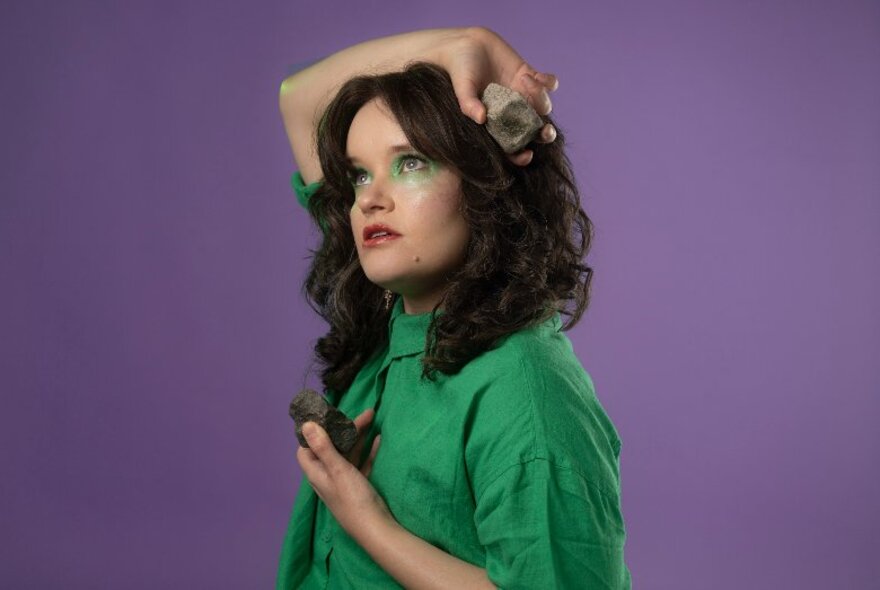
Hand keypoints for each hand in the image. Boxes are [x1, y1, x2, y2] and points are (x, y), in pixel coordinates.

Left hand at [296, 409, 391, 537]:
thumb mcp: (338, 469)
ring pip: (347, 453)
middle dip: (343, 430)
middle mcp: (327, 476)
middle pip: (330, 447)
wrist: (375, 527)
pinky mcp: (359, 485)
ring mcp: (344, 481)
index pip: (305, 449)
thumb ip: (323, 447)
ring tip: (372, 418)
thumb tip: (306, 424)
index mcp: (317, 473)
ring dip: (358, 437)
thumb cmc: (352, 498)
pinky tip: (379, 439)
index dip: (312, 433)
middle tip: (359, 414)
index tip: (324, 417)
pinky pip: (362, 462)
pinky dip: (368, 450)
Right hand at [439, 27, 559, 165]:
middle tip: (546, 131)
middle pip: (534, 130)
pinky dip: (548, 82)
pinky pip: (548, 84)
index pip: (511, 145)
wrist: (465, 43)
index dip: (521, 155)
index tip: (527, 154)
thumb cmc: (459, 70)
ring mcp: (523, 94)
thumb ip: (468, 104)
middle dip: (545, 134)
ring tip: (525, 81)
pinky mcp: (529, 76)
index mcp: (496, 122)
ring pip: (543, 106)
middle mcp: (512, 112)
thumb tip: (481, 119)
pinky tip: (535, 76)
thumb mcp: (462, 88)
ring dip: (540, 97)